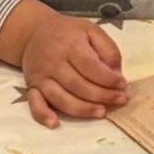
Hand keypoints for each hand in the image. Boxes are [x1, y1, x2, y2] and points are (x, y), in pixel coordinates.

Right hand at [0, 0, 125, 127]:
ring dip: (82, 109)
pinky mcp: (32, 86)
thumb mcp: (91, 31)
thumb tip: (116, 74)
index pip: (91, 66)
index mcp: (69, 44)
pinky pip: (34, 103)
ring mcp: (41, 76)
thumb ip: (108, 50)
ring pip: (61, 98)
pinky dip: (42, 114)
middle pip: (78, 85)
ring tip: (102, 112)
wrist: (34, 32)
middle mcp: (53, 61)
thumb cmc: (68, 33)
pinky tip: (54, 123)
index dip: (108, 79)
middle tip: (119, 100)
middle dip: (101, 96)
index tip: (122, 85)